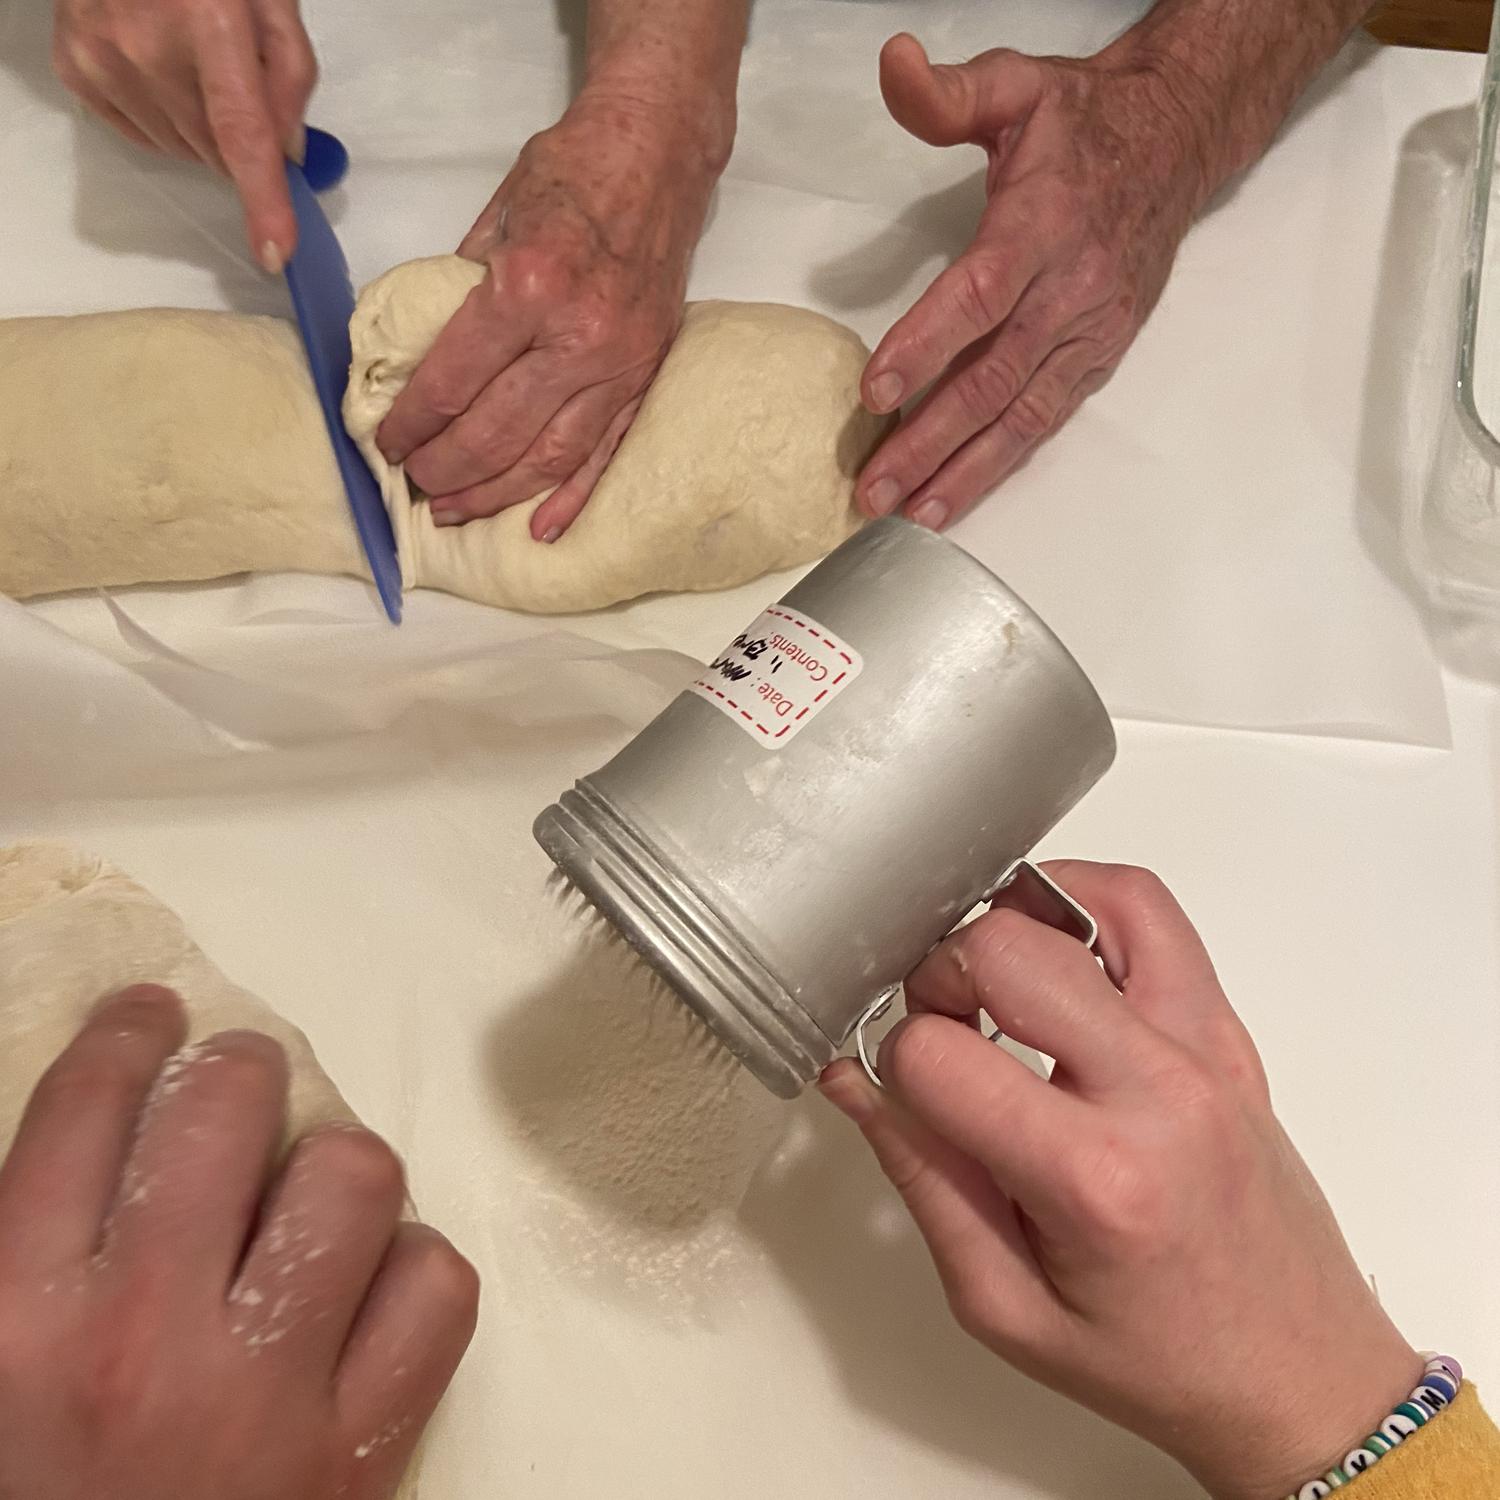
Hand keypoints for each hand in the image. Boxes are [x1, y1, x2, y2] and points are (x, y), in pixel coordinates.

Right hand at [0, 984, 477, 1499]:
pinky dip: (415, 1267)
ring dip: (336, 1166)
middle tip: (238, 1083)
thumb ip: (25, 1255)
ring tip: (309, 1194)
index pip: (79, 1115)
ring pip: (353, 1178)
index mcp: (14, 1323)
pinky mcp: (356, 1453)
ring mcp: (263, 1396)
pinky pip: (436, 1289)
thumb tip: (83, 1144)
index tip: (152, 1013)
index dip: (125, 1037)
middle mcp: (141, 1340)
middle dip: (236, 1072)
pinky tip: (372, 1283)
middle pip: (224, 1114)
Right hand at [52, 0, 315, 270]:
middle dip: (239, 137)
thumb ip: (290, 75)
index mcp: (208, 21)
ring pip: (179, 149)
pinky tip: (160, 72)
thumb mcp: (270, 0)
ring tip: (193, 63)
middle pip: (215, 150)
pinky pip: (138, 133)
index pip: (241, 133)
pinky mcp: (75, 67)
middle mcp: (146, 46)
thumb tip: (287, 151)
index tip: (274, 250)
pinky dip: (162, 118)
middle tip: (234, 78)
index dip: (262, 199)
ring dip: (200, 128)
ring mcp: (102, 58)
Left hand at [376, 98, 717, 541]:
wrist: (658, 155)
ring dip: (496, 493)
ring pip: (548, 456)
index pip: (453, 381)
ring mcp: (619, 364)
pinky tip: (541, 529)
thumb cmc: (572, 174)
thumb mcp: (495, 216)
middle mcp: (578, 336)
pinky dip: (572, 496)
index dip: (412, 424)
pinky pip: (605, 452)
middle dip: (446, 467)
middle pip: (496, 431)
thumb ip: (464, 291)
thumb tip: (426, 357)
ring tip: (456, 510)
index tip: (387, 443)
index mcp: (529, 287)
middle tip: (414, 483)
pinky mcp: (646, 376)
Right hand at [822, 862, 1421, 1499]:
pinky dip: (1086, 903)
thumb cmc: (1159, 1359)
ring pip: (1084, 904)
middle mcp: (1154, 1093)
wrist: (1297, 1374)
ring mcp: (1201, 1048)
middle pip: (1005, 950)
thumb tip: (855, 1080)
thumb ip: (922, 1179)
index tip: (906, 1094)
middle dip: (941, 976)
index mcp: (1090, 1180)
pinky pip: (1154, 913)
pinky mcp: (1226, 1029)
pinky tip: (1053, 954)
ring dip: (1010, 929)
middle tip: (942, 1029)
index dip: (894, 1063)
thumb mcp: (1004, 1304)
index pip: (938, 1055)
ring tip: (993, 987)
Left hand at [856, 33, 1209, 529]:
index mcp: (1044, 224)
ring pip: (1019, 416)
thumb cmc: (1086, 123)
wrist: (1178, 143)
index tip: (876, 390)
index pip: (979, 294)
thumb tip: (894, 66)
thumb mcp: (1019, 85)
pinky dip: (998, 465)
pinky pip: (1044, 421)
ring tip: (906, 513)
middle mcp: (1070, 289)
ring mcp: (1087, 332)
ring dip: (960, 471)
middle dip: (929, 439)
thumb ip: (950, 92)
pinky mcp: (1096, 358)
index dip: (928, 345)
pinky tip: (954, 499)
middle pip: (993, 378)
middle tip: (872, 485)